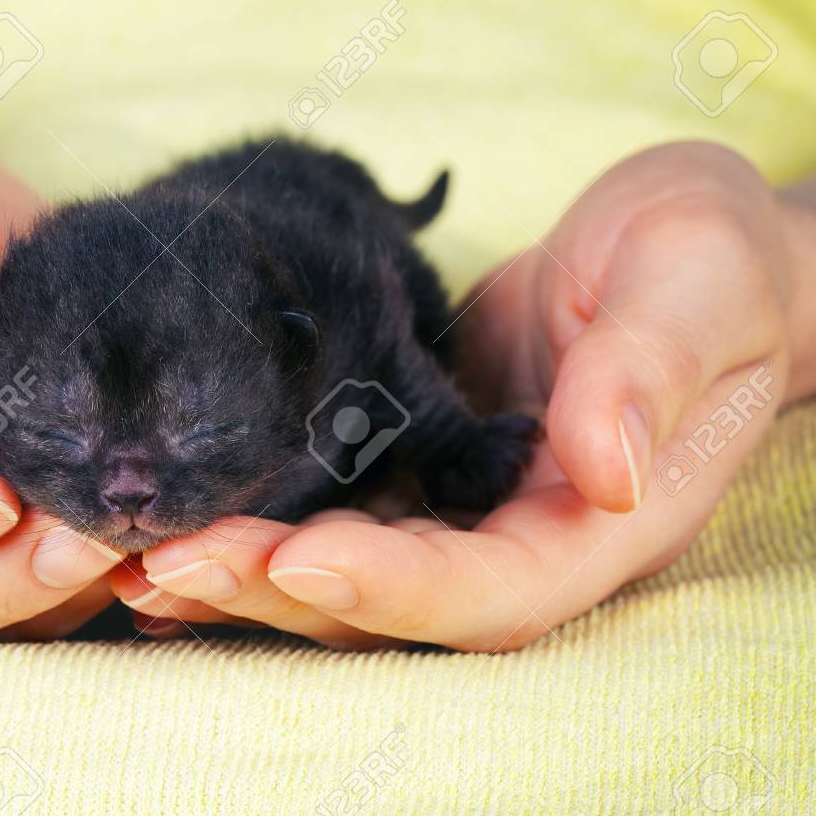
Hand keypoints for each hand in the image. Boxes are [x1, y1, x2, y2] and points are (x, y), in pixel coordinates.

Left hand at [111, 141, 814, 650]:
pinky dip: (251, 526)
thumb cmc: (706, 260)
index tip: (300, 555)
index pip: (494, 589)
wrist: (673, 248)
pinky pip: (327, 511)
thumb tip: (598, 467)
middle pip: (393, 601)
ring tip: (141, 555)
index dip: (396, 586)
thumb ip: (650, 372)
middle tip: (172, 559)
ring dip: (242, 571)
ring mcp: (457, 507)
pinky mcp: (411, 466)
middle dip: (280, 588)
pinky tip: (168, 527)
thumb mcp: (697, 284)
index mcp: (599, 523)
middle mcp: (518, 536)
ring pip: (342, 571)